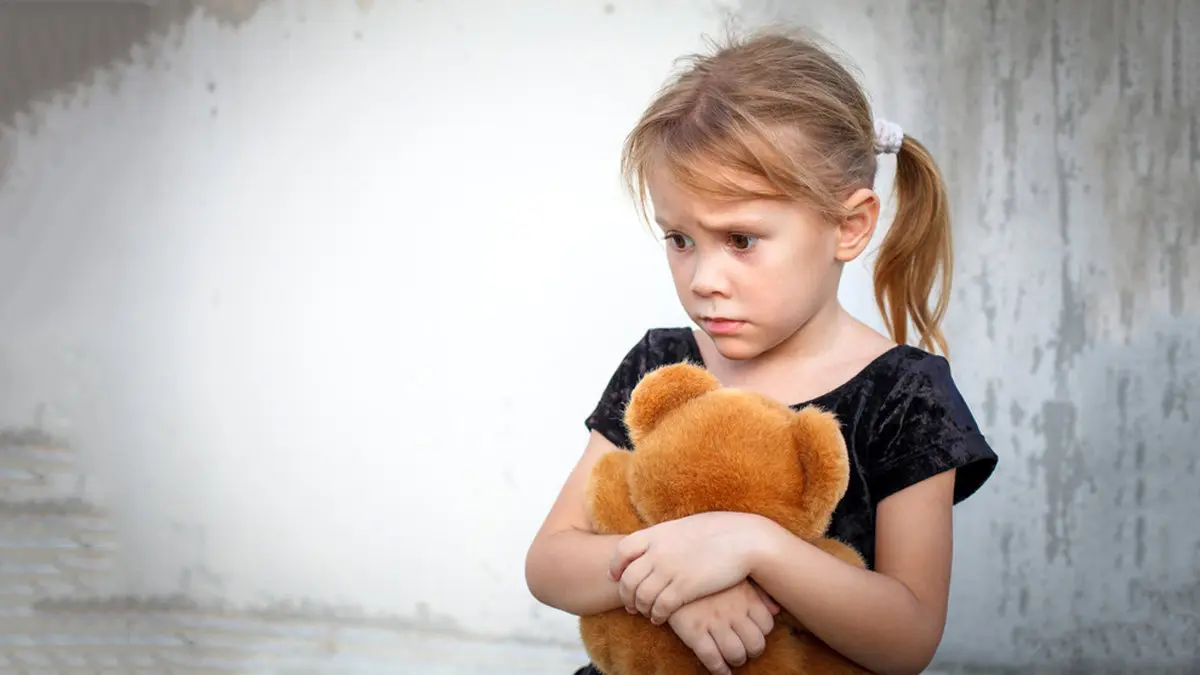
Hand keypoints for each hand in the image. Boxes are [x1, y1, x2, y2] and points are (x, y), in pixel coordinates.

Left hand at [609, 511, 771, 624]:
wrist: (744, 539)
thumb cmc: (720, 531)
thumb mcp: (685, 526)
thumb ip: (666, 536)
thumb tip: (656, 541)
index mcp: (658, 533)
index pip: (622, 550)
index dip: (615, 567)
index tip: (616, 577)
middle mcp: (658, 551)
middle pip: (627, 578)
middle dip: (625, 594)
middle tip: (631, 604)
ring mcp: (670, 569)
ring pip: (640, 596)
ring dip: (640, 608)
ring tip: (647, 612)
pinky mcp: (684, 587)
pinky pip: (659, 607)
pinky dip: (656, 616)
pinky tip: (660, 618)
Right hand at [668, 580, 779, 674]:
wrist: (671, 567)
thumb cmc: (706, 570)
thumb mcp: (733, 575)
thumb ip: (758, 592)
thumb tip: (776, 610)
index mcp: (745, 596)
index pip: (767, 625)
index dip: (761, 634)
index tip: (752, 635)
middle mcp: (733, 611)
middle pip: (755, 644)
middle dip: (751, 652)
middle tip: (743, 651)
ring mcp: (714, 622)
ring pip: (736, 654)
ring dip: (736, 660)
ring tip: (731, 659)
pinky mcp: (694, 631)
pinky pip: (712, 659)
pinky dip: (718, 670)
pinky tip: (719, 670)